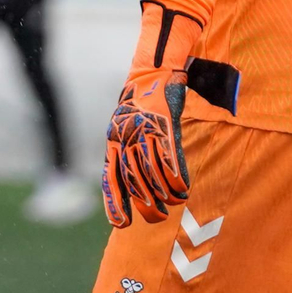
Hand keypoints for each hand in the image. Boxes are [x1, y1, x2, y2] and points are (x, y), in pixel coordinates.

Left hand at [101, 0, 201, 227]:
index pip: (110, 177)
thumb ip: (127, 147)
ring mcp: (144, 131)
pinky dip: (175, 176)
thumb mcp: (126, 123)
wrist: (153, 67)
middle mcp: (124, 137)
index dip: (115, 202)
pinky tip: (182, 190)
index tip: (120, 224)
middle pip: (132, 180)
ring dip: (163, 194)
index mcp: (112, 138)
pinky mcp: (164, 125)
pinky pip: (169, 157)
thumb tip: (133, 174)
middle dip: (143, 203)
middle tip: (154, 219)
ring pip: (152, 173)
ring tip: (172, 206)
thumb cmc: (142, 98)